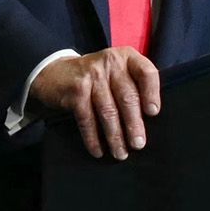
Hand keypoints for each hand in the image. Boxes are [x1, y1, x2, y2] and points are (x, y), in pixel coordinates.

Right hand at [31, 47, 160, 158]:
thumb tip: (150, 122)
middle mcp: (110, 62)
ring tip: (120, 153)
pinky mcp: (76, 89)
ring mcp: (91, 75)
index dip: (151, 93)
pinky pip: (87, 118)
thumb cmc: (98, 78)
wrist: (57, 72)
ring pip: (108, 110)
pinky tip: (98, 149)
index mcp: (127, 57)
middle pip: (127, 96)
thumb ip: (136, 86)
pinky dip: (93, 137)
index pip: (146, 72)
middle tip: (138, 144)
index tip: (153, 113)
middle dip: (134, 124)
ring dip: (115, 135)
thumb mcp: (118, 72)